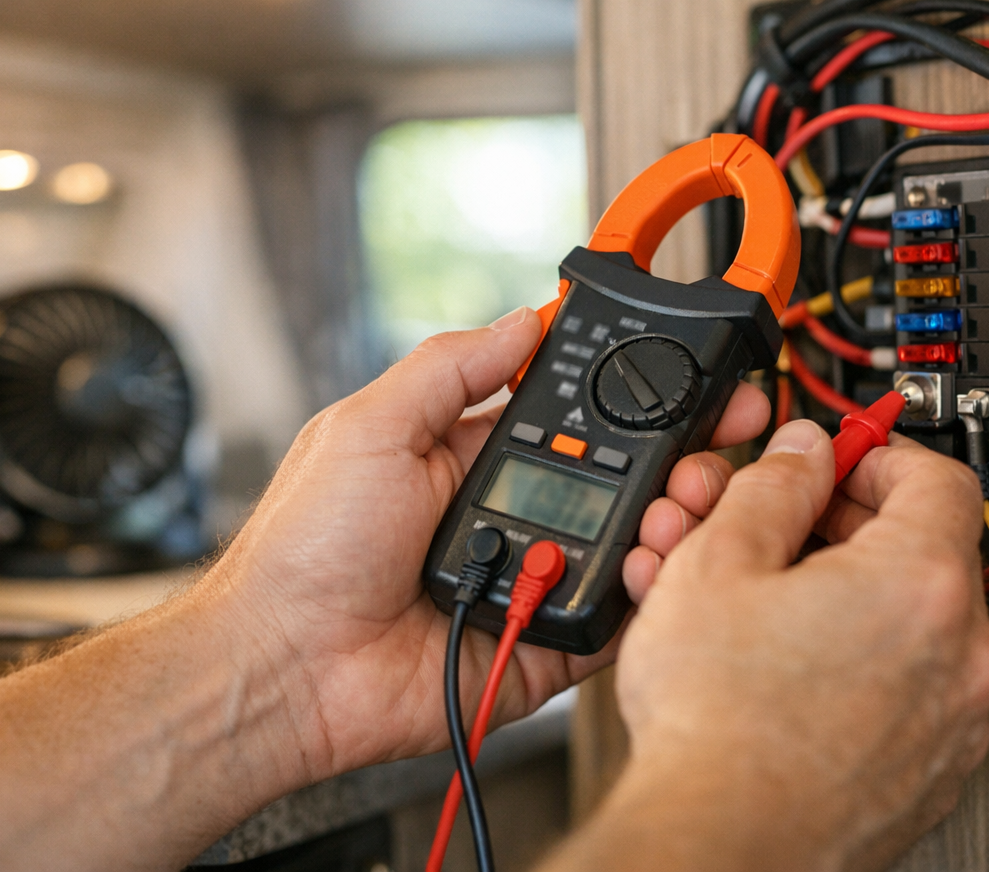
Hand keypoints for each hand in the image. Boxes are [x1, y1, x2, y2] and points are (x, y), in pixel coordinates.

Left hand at [201, 307, 770, 783]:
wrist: (283, 668)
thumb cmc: (303, 551)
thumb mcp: (369, 427)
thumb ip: (449, 370)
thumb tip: (520, 318)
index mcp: (471, 456)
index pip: (574, 415)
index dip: (633, 398)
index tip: (688, 382)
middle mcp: (513, 515)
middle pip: (623, 480)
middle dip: (678, 461)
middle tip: (705, 457)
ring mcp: (533, 580)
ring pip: (632, 547)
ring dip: (672, 523)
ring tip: (678, 512)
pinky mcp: (544, 644)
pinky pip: (616, 620)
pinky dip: (648, 597)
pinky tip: (654, 569)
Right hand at [545, 420, 988, 871]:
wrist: (719, 842)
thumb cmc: (717, 724)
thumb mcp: (718, 561)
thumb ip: (773, 486)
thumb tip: (801, 453)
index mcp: (922, 584)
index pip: (939, 477)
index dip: (880, 452)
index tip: (841, 458)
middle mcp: (962, 655)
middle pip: (928, 551)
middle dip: (855, 527)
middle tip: (790, 530)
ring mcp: (955, 723)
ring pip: (916, 626)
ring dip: (854, 597)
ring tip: (773, 606)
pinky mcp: (932, 774)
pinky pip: (911, 691)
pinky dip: (865, 665)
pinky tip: (793, 669)